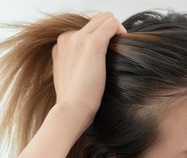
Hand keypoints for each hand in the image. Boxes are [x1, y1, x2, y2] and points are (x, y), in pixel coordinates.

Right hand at [51, 12, 125, 127]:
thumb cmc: (75, 101)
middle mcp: (67, 38)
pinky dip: (121, 31)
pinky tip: (124, 45)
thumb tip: (95, 64)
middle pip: (96, 20)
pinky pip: (111, 23)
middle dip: (110, 31)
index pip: (86, 29)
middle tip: (118, 49)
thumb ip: (79, 65)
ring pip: (105, 18)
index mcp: (61, 45)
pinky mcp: (91, 44)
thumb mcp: (73, 78)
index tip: (107, 54)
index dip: (100, 39)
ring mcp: (78, 39)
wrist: (72, 109)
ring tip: (121, 49)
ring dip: (117, 30)